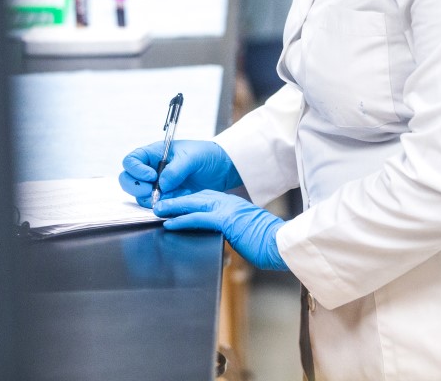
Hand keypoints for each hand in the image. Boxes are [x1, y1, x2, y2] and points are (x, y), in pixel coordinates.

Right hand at [118, 140, 241, 206]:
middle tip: (151, 190)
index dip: (136, 170)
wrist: (222, 169)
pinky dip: (162, 207)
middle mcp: (151, 170)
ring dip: (149, 199)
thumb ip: (176, 169)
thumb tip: (162, 184)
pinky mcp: (167, 199)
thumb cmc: (206, 155)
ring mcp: (157, 186)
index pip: (131, 161)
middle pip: (128, 180)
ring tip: (168, 196)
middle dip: (135, 187)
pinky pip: (156, 206)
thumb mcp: (192, 157)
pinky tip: (177, 201)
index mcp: (153, 154)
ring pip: (140, 196)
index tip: (152, 176)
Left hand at [154, 190, 287, 271]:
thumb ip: (233, 230)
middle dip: (177, 200)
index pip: (205, 198)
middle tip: (160, 203)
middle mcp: (229, 203)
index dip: (189, 200)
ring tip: (158, 210)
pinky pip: (198, 218)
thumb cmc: (269, 242)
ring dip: (174, 207)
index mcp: (234, 204)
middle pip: (196, 197)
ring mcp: (227, 210)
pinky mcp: (226, 221)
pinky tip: (170, 223)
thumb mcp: (247, 232)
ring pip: (194, 204)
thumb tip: (226, 237)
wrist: (282, 243)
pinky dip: (182, 220)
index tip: (175, 203)